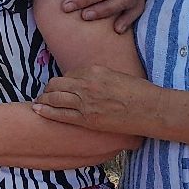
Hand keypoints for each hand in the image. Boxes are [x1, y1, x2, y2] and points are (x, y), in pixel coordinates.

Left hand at [33, 66, 154, 134]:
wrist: (150, 109)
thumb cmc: (139, 92)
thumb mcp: (116, 76)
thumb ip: (99, 77)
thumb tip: (88, 83)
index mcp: (95, 70)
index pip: (70, 73)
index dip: (65, 81)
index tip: (62, 86)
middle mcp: (86, 84)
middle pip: (57, 83)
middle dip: (49, 89)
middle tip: (46, 94)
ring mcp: (85, 102)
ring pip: (54, 97)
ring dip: (44, 99)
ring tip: (39, 102)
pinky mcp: (87, 119)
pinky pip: (60, 114)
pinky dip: (46, 111)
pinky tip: (37, 110)